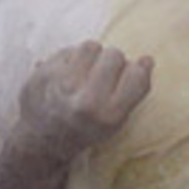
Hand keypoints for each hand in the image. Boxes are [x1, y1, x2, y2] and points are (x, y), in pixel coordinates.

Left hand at [15, 41, 153, 161]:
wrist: (42, 142)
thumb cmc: (86, 129)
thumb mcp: (116, 122)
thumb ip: (133, 92)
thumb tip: (147, 59)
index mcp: (108, 115)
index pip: (137, 75)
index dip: (141, 67)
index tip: (139, 66)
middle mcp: (85, 101)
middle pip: (114, 55)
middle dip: (114, 61)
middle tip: (106, 73)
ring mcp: (61, 86)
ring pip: (91, 46)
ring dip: (93, 55)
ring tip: (87, 69)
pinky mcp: (41, 75)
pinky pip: (67, 50)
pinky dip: (71, 59)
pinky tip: (68, 73)